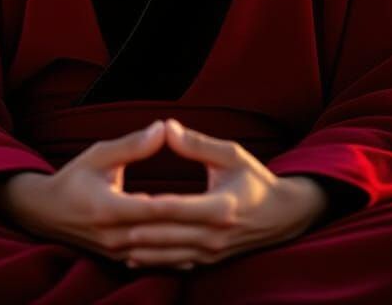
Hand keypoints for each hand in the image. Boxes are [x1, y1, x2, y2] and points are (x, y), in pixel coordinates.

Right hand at [0, 119, 207, 263]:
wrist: (42, 213)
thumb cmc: (72, 177)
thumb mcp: (99, 153)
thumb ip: (133, 144)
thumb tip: (163, 128)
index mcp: (109, 208)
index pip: (153, 208)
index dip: (183, 205)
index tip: (210, 200)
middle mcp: (114, 236)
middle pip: (162, 234)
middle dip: (195, 228)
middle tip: (229, 222)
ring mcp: (115, 252)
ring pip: (159, 253)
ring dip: (188, 247)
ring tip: (219, 239)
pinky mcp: (117, 259)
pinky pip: (150, 261)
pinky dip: (173, 258)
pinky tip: (195, 253)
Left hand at [121, 118, 328, 270]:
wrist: (283, 215)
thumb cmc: (255, 180)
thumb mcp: (231, 155)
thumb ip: (196, 143)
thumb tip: (166, 127)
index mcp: (220, 207)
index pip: (177, 207)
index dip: (150, 205)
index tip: (123, 201)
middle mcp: (215, 235)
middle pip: (169, 235)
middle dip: (138, 232)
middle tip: (107, 227)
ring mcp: (214, 252)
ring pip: (171, 255)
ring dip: (144, 251)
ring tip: (115, 243)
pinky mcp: (212, 261)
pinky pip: (179, 264)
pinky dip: (157, 261)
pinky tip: (137, 257)